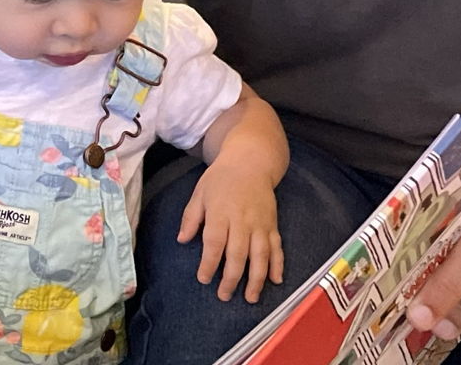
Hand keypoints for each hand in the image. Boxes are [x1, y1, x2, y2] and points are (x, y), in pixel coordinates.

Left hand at [178, 159, 284, 302]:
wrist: (251, 161)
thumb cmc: (221, 178)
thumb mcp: (200, 193)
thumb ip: (191, 217)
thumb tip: (182, 240)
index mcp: (221, 212)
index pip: (215, 242)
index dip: (209, 263)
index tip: (204, 279)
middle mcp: (242, 220)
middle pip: (238, 253)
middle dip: (231, 277)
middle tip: (224, 295)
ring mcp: (260, 223)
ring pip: (260, 255)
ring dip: (257, 278)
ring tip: (250, 297)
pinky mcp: (273, 224)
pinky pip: (277, 247)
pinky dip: (278, 264)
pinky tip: (276, 280)